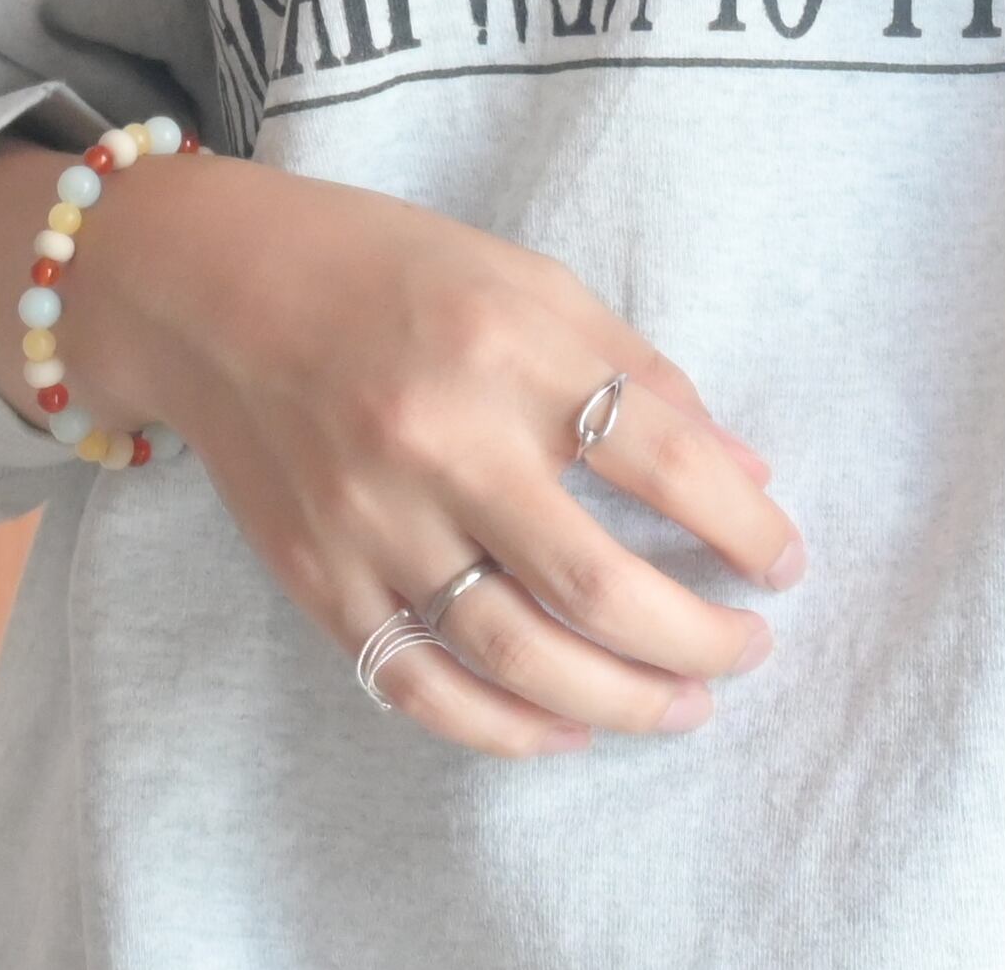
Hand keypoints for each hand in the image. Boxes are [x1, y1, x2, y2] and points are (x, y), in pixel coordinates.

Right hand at [0, 142, 803, 758]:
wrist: (218, 290)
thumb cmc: (398, 274)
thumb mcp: (536, 286)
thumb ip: (642, 376)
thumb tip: (745, 476)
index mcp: (513, 350)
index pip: (666, 459)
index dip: (744, 527)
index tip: (785, 564)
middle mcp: (444, 443)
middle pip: (596, 583)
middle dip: (696, 638)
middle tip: (750, 652)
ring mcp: (373, 521)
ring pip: (514, 654)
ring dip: (618, 700)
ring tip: (684, 708)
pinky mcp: (321, 578)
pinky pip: (418, 682)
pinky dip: (501, 727)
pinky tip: (566, 731)